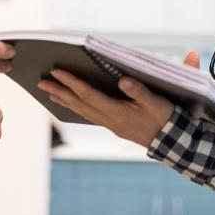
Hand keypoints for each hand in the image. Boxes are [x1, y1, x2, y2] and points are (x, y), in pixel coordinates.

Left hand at [37, 51, 199, 146]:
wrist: (174, 143)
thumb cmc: (167, 119)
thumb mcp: (157, 102)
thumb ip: (140, 90)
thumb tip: (123, 79)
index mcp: (117, 112)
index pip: (88, 94)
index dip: (71, 82)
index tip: (56, 72)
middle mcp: (109, 120)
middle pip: (79, 103)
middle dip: (59, 91)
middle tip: (41, 81)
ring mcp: (111, 124)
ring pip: (82, 110)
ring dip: (65, 100)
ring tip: (49, 92)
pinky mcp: (115, 125)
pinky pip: (90, 115)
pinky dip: (77, 107)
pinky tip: (72, 103)